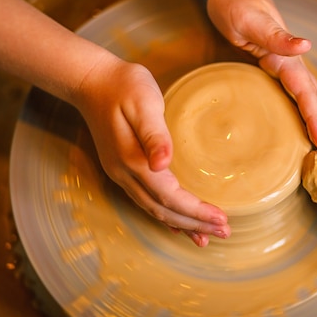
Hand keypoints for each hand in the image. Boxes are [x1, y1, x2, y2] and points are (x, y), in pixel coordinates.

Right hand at [70, 57, 230, 246]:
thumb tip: (162, 164)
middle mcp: (125, 174)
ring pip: (154, 210)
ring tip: (207, 236)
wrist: (91, 80)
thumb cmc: (123, 86)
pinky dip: (165, 216)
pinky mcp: (122, 170)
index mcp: (134, 160)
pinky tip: (178, 225)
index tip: (222, 219)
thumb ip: (155, 135)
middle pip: (164, 210)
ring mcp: (121, 174)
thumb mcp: (143, 103)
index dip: (196, 211)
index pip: (170, 196)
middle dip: (195, 224)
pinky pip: (146, 201)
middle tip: (225, 232)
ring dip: (182, 225)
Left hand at [205, 0, 316, 162]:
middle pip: (316, 103)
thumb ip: (277, 35)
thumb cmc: (238, 5)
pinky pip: (298, 99)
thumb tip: (307, 46)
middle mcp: (293, 66)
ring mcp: (287, 69)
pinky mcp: (278, 71)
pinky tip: (311, 129)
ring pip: (311, 103)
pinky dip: (309, 116)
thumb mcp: (252, 20)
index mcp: (287, 59)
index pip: (306, 95)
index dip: (316, 120)